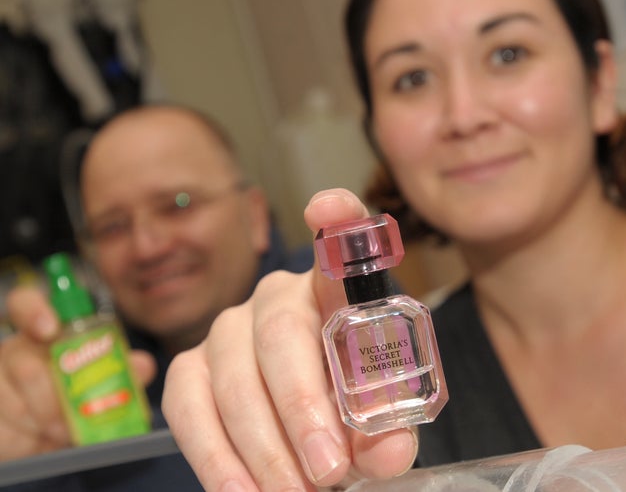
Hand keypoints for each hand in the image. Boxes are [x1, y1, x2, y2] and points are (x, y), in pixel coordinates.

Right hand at [0, 285, 155, 460]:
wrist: (53, 434)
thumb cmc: (79, 394)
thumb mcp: (104, 379)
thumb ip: (125, 369)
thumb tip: (143, 365)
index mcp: (45, 333)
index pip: (25, 304)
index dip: (34, 310)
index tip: (50, 328)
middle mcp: (17, 351)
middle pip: (20, 358)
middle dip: (49, 391)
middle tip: (71, 413)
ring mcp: (0, 382)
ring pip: (12, 397)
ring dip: (44, 419)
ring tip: (66, 430)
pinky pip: (6, 427)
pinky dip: (31, 438)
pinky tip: (46, 441)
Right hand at [163, 189, 417, 490]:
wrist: (309, 435)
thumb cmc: (350, 414)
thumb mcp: (379, 420)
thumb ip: (388, 429)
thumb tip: (385, 453)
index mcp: (334, 293)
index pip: (341, 244)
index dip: (338, 222)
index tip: (328, 208)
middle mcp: (276, 297)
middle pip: (280, 333)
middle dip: (302, 407)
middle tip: (329, 469)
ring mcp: (226, 329)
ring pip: (230, 377)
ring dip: (261, 446)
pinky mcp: (189, 369)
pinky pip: (188, 408)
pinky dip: (215, 458)